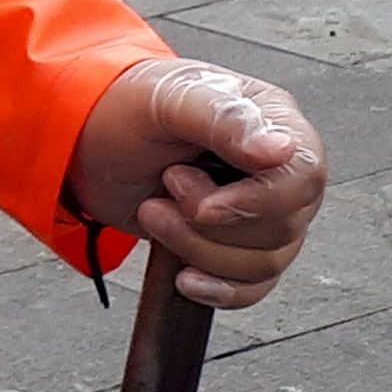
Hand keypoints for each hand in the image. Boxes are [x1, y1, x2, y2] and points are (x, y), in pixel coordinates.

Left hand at [64, 57, 326, 309]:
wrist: (86, 143)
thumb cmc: (126, 108)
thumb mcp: (167, 101)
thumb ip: (224, 119)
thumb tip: (280, 149)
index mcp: (274, 121)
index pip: (304, 175)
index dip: (258, 201)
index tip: (205, 207)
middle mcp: (277, 169)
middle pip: (283, 227)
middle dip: (210, 223)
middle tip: (165, 186)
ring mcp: (262, 210)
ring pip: (266, 262)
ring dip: (199, 249)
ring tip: (155, 210)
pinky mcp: (238, 245)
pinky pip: (253, 287)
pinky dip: (218, 290)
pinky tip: (184, 277)